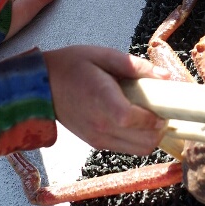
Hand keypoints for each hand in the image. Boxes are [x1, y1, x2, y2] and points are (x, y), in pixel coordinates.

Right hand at [43, 46, 169, 155]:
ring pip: (139, 150)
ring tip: (147, 114)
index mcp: (103, 102)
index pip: (135, 120)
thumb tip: (164, 77)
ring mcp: (98, 138)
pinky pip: (126, 148)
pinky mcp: (96, 143)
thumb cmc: (71, 65)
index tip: (162, 106)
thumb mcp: (103, 55)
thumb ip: (134, 67)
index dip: (154, 117)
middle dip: (159, 128)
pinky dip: (137, 138)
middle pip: (144, 142)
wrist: (40, 85)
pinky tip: (133, 120)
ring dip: (150, 135)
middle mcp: (101, 127)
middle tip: (159, 109)